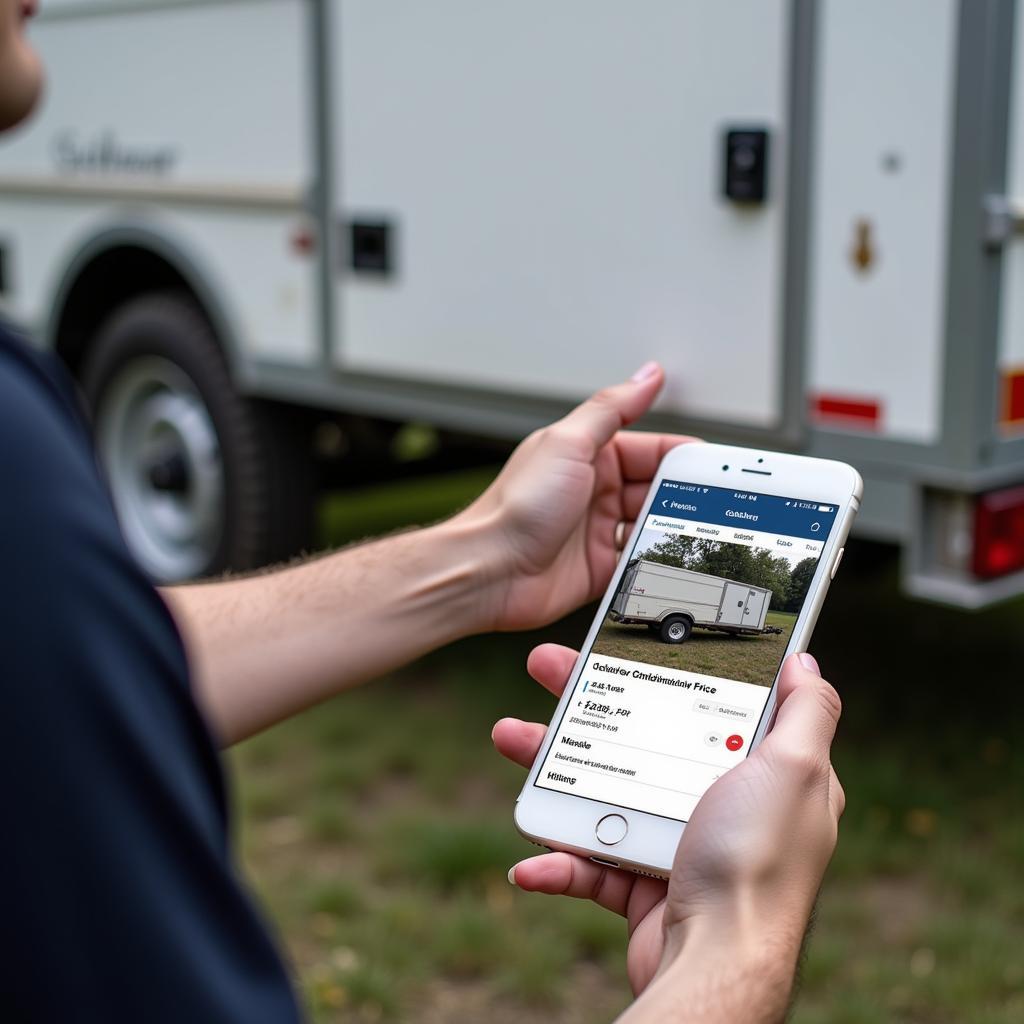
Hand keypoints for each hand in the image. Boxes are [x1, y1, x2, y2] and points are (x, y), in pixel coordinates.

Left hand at [460, 363, 691, 631]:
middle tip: (719, 503)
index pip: (652, 450)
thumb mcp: (568, 443)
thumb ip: (612, 409)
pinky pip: (640, 561)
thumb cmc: (515, 507)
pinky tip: (672, 558)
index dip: (685, 457)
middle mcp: (595, 491)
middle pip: (657, 489)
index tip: (717, 465)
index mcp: (589, 456)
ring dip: (673, 527)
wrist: (488, 570)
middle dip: (686, 495)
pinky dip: (657, 559)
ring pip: (653, 525)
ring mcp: (598, 530)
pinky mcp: (600, 568)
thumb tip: (648, 375)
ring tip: (701, 532)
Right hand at [492, 646, 843, 1004]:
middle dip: (588, 703)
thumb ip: (805, 714)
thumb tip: (805, 663)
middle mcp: (721, 806)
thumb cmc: (758, 865)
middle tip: (545, 670)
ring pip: (605, 793)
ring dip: (553, 770)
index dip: (664, 671)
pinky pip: (592, 863)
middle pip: (644, 738)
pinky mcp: (644, 887)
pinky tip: (532, 858)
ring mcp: (679, 846)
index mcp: (759, 773)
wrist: (717, 965)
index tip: (623, 648)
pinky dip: (558, 861)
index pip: (706, 704)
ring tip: (511, 738)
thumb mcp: (795, 771)